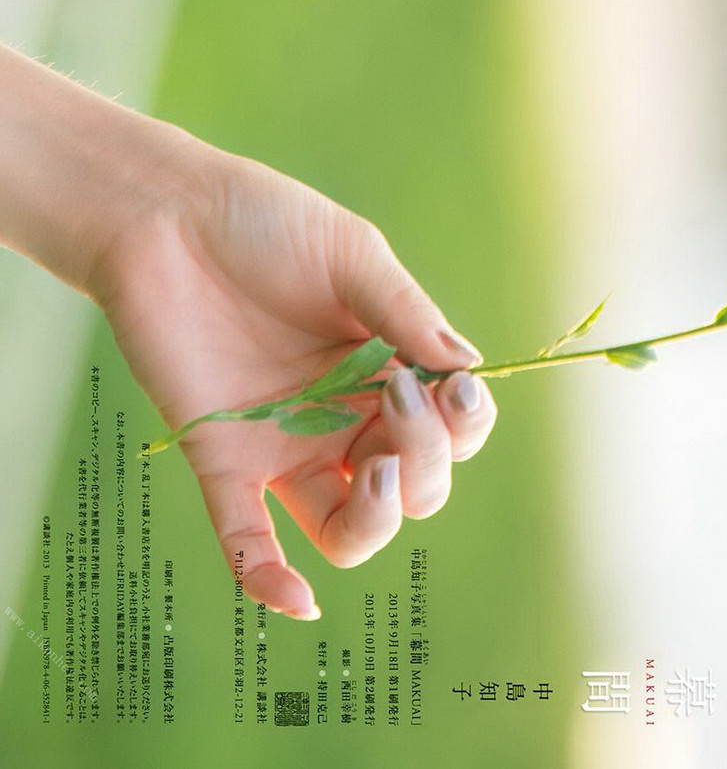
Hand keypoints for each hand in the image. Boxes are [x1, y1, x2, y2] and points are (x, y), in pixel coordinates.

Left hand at [87, 138, 496, 618]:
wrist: (166, 216)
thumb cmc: (264, 222)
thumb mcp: (351, 255)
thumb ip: (407, 314)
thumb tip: (470, 369)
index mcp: (388, 367)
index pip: (451, 427)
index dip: (464, 424)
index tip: (449, 386)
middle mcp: (344, 417)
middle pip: (413, 486)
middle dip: (426, 460)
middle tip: (397, 396)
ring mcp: (285, 445)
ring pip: (349, 530)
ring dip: (376, 522)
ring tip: (375, 478)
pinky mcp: (222, 460)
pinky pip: (248, 542)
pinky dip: (271, 580)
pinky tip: (298, 601)